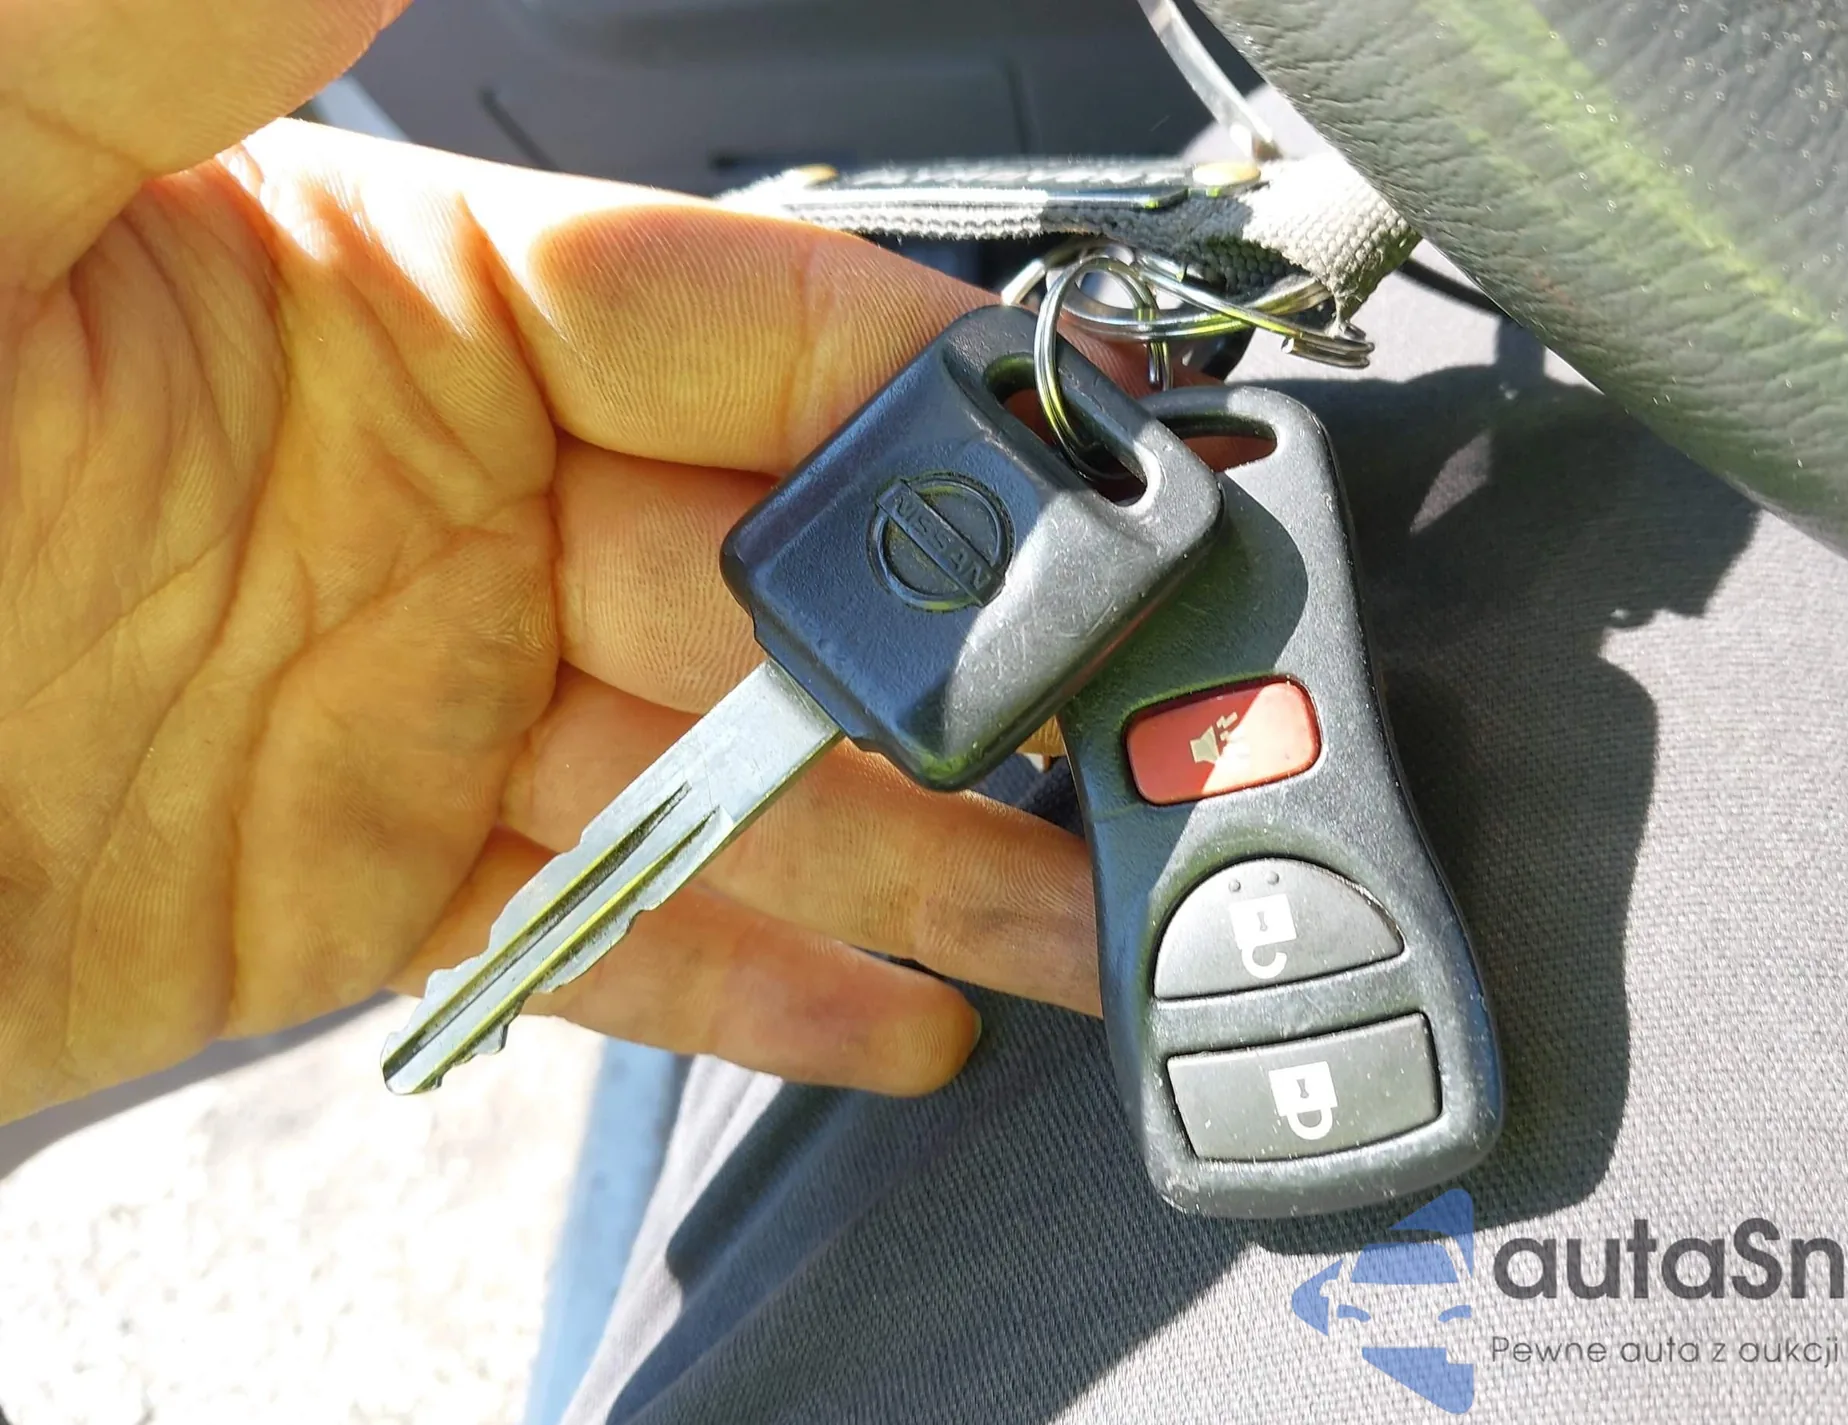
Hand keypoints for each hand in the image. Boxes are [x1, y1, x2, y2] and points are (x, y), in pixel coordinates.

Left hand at [0, 0, 1098, 1123]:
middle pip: (774, 572)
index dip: (918, 386)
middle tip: (1120, 718)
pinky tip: (890, 1010)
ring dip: (911, 846)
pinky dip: (754, 986)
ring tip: (1069, 903)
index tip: (1073, 448)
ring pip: (726, 777)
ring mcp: (410, 712)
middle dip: (963, 647)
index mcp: (391, 304)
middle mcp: (435, 506)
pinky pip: (607, 939)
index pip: (732, 325)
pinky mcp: (357, 898)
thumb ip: (200, 22)